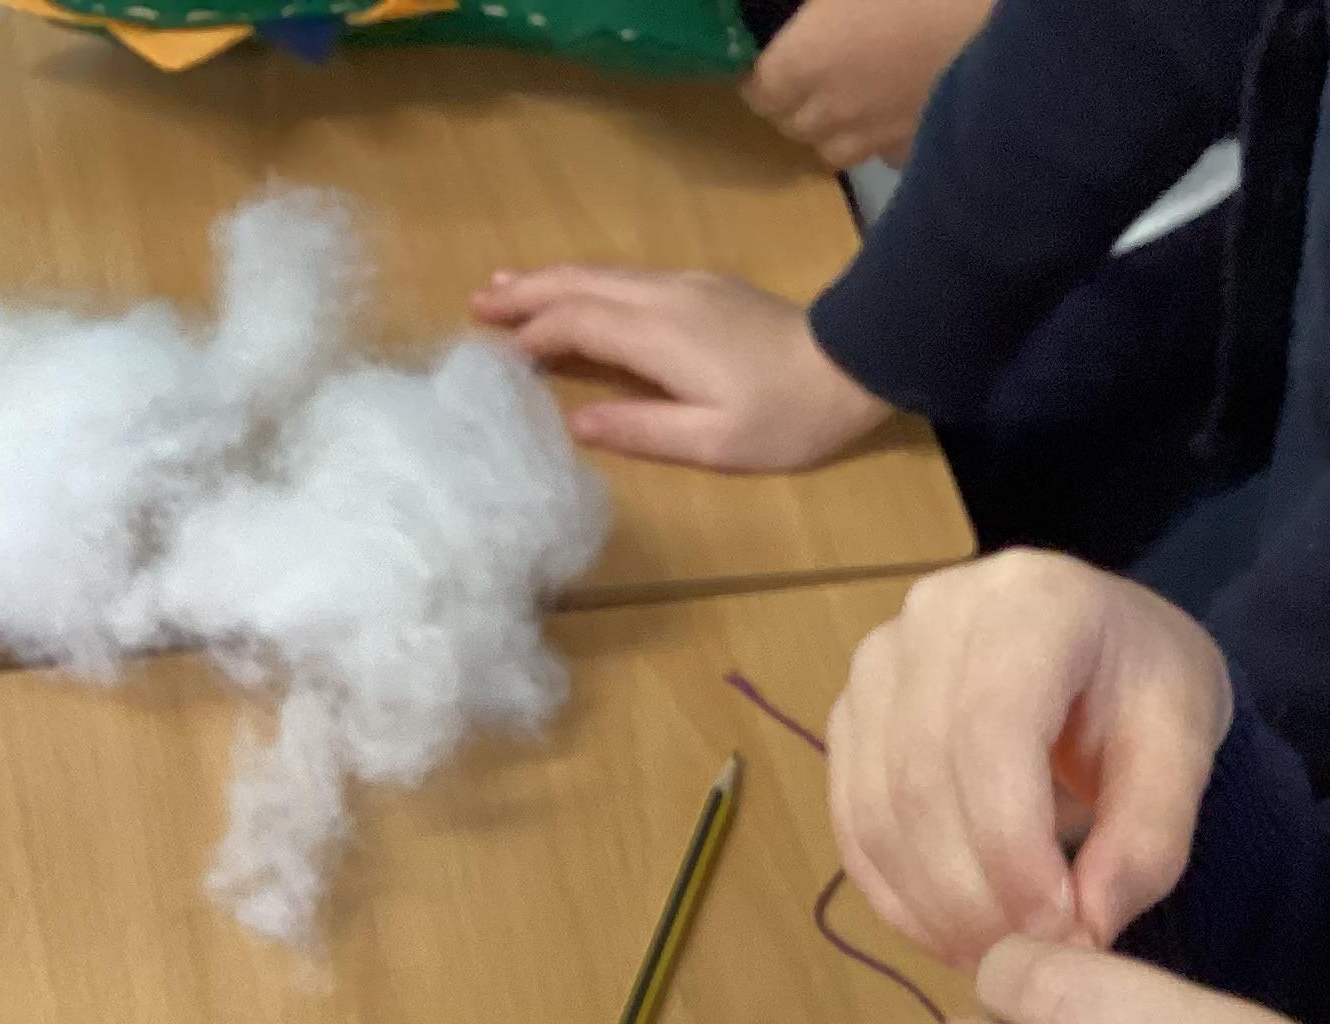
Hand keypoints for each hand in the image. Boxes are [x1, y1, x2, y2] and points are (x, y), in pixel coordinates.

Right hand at [470, 267, 889, 469]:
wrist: (853, 363)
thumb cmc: (789, 417)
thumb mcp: (717, 443)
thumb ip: (643, 430)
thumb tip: (577, 422)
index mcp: (658, 336)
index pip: (575, 326)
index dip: (531, 340)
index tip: (495, 359)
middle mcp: (662, 297)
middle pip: (578, 285)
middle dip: (525, 293)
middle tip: (476, 303)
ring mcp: (685, 285)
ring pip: (602, 273)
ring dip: (551, 279)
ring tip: (507, 287)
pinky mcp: (704, 285)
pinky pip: (627, 275)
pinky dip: (588, 281)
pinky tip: (581, 291)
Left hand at [743, 0, 991, 167]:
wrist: (1008, 30)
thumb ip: (816, 6)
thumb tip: (810, 12)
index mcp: (803, 62)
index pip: (759, 93)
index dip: (760, 77)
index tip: (768, 58)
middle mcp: (835, 112)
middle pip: (793, 127)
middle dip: (792, 104)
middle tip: (807, 73)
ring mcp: (881, 137)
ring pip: (836, 152)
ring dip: (833, 128)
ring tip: (847, 98)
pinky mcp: (925, 145)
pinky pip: (887, 153)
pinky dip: (883, 138)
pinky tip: (899, 108)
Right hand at [827, 551, 1231, 969]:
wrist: (1102, 648)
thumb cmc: (1147, 690)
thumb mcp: (1182, 752)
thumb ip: (1147, 841)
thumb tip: (1082, 935)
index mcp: (1029, 601)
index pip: (988, 733)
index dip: (1012, 848)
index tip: (1061, 931)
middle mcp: (932, 618)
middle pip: (921, 780)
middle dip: (974, 895)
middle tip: (1031, 964)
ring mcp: (876, 667)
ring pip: (876, 813)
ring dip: (932, 910)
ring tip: (999, 961)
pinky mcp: (850, 721)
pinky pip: (853, 828)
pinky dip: (899, 899)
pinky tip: (954, 939)